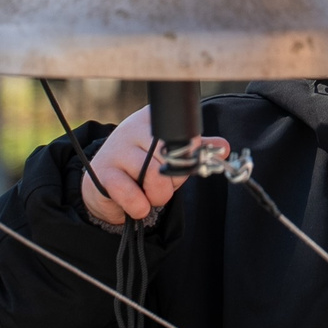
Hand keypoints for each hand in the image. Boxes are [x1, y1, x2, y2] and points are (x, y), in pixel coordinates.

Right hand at [78, 107, 224, 227]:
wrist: (103, 179)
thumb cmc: (141, 163)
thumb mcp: (168, 152)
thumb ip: (195, 148)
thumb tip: (224, 147)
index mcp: (153, 119)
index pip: (186, 137)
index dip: (189, 159)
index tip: (180, 165)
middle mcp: (134, 128)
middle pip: (173, 158)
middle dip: (173, 181)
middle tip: (161, 183)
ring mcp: (116, 150)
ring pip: (155, 177)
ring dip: (158, 196)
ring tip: (148, 194)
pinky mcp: (103, 174)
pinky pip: (133, 197)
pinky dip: (140, 208)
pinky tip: (136, 204)